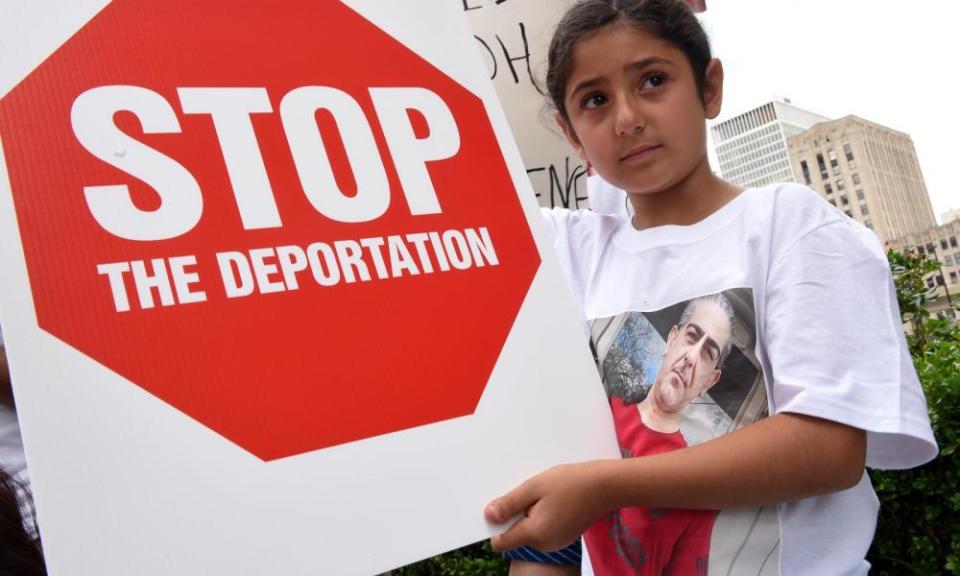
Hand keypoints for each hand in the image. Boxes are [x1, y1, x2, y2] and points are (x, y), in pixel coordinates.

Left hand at [485, 461, 611, 551]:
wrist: (604, 486)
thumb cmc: (570, 482)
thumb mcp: (534, 487)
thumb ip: (510, 503)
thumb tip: (488, 516)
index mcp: (534, 534)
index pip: (501, 542)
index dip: (495, 525)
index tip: (499, 506)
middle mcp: (544, 545)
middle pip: (515, 534)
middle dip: (516, 514)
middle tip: (528, 492)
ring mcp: (555, 543)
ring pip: (530, 530)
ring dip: (530, 513)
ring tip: (543, 494)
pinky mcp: (563, 537)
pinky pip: (543, 529)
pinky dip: (542, 515)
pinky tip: (553, 499)